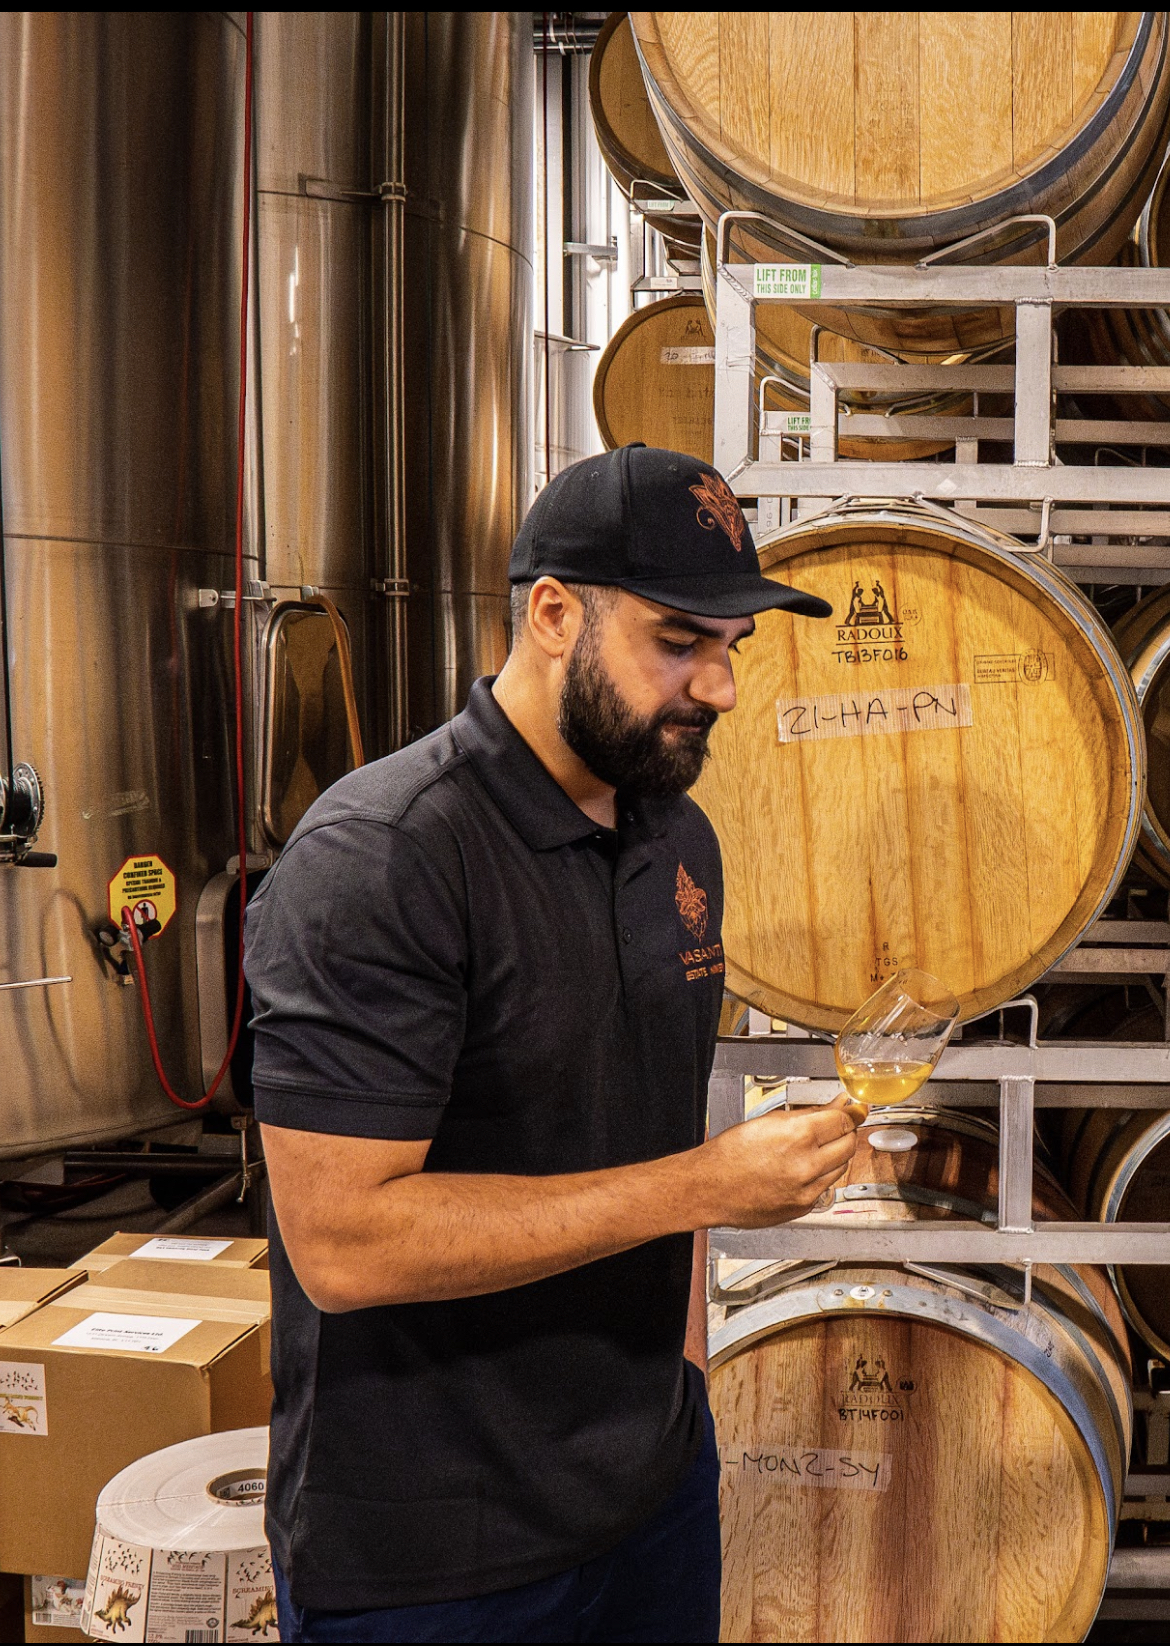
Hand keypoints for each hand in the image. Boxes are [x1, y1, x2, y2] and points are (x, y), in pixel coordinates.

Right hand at [694, 1095, 859, 1228]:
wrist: (709, 1188)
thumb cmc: (729, 1155)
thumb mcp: (768, 1121)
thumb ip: (806, 1114)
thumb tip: (832, 1107)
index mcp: (797, 1136)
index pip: (843, 1122)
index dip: (852, 1113)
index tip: (856, 1110)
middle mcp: (806, 1165)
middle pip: (848, 1145)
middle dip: (846, 1133)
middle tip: (838, 1126)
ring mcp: (807, 1190)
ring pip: (841, 1168)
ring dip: (836, 1155)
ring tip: (817, 1148)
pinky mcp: (803, 1207)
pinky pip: (826, 1187)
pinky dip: (822, 1175)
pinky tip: (805, 1168)